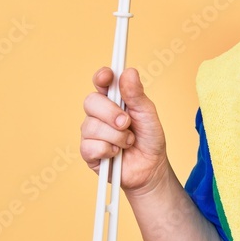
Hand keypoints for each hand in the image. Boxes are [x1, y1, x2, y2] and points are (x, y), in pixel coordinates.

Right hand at [79, 67, 169, 196]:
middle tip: (127, 123)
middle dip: (111, 113)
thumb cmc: (149, 139)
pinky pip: (91, 146)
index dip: (102, 77)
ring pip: (92, 126)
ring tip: (129, 142)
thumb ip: (137, 95)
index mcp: (114, 100)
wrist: (151, 168)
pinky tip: (117, 154)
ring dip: (117, 136)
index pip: (101, 82)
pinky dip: (109, 150)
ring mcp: (91, 132)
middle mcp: (99, 114)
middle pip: (91, 102)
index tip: (107, 76)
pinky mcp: (88, 152)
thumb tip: (129, 72)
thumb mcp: (148, 115)